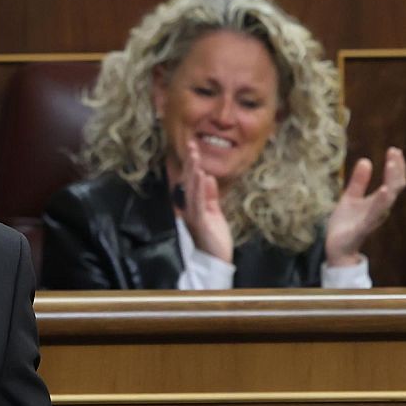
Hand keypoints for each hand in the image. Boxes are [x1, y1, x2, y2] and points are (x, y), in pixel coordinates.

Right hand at [175, 140, 232, 263]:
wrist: (217, 260)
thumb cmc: (214, 238)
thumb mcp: (214, 212)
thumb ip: (210, 195)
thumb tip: (207, 177)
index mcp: (191, 206)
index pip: (190, 183)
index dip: (191, 166)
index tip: (193, 148)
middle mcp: (188, 209)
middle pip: (188, 182)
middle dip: (190, 163)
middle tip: (191, 145)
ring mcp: (192, 215)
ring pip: (191, 189)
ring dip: (193, 172)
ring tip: (195, 156)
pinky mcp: (199, 222)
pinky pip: (198, 202)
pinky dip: (199, 189)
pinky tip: (201, 177)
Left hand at [324, 147, 405, 267]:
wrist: (336, 247)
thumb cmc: (346, 224)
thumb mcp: (350, 197)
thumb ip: (358, 182)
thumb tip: (366, 160)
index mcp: (378, 202)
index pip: (393, 181)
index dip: (396, 166)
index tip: (394, 150)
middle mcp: (380, 209)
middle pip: (395, 187)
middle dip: (396, 169)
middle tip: (395, 152)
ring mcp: (373, 218)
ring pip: (388, 199)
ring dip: (391, 180)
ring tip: (391, 164)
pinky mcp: (363, 228)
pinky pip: (375, 214)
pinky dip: (381, 202)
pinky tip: (384, 190)